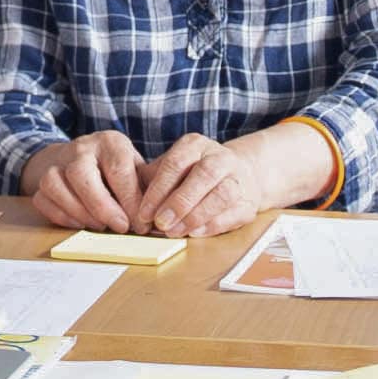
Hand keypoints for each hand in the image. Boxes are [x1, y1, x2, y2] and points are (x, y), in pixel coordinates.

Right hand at [21, 132, 147, 230]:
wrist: (83, 155)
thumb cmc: (118, 168)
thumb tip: (161, 216)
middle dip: (102, 206)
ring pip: (55, 184)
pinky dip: (60, 215)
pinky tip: (80, 223)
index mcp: (110, 143)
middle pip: (81, 174)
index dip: (131, 200)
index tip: (141, 224)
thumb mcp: (137, 168)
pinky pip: (42, 198)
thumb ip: (148, 188)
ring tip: (99, 225)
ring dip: (78, 211)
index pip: (119, 170)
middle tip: (120, 227)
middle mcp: (81, 148)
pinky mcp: (42, 178)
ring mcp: (58, 162)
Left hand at [129, 131, 287, 239]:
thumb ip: (150, 181)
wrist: (237, 174)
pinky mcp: (248, 201)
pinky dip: (213, 225)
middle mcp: (220, 157)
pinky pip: (234, 213)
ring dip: (196, 215)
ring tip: (175, 231)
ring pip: (222, 194)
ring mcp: (238, 178)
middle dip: (179, 202)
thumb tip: (128, 203)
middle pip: (203, 175)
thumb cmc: (192, 174)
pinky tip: (194, 233)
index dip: (158, 190)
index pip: (176, 163)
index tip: (143, 212)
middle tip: (160, 223)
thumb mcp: (170, 169)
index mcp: (195, 145)